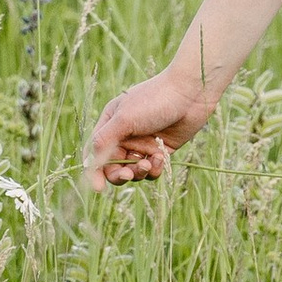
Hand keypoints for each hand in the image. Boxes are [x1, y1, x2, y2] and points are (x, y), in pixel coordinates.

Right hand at [85, 61, 217, 187]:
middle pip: (113, 167)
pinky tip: (161, 157)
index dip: (94, 172)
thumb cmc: (154, 100)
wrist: (191, 93)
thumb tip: (90, 163)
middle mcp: (124, 136)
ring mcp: (143, 144)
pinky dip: (154, 169)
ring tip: (149, 163)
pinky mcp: (161, 150)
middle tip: (128, 175)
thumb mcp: (124, 119)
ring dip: (138, 172)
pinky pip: (152, 170)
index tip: (99, 188)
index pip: (95, 153)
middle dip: (119, 174)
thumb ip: (104, 141)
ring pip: (133, 171)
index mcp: (110, 124)